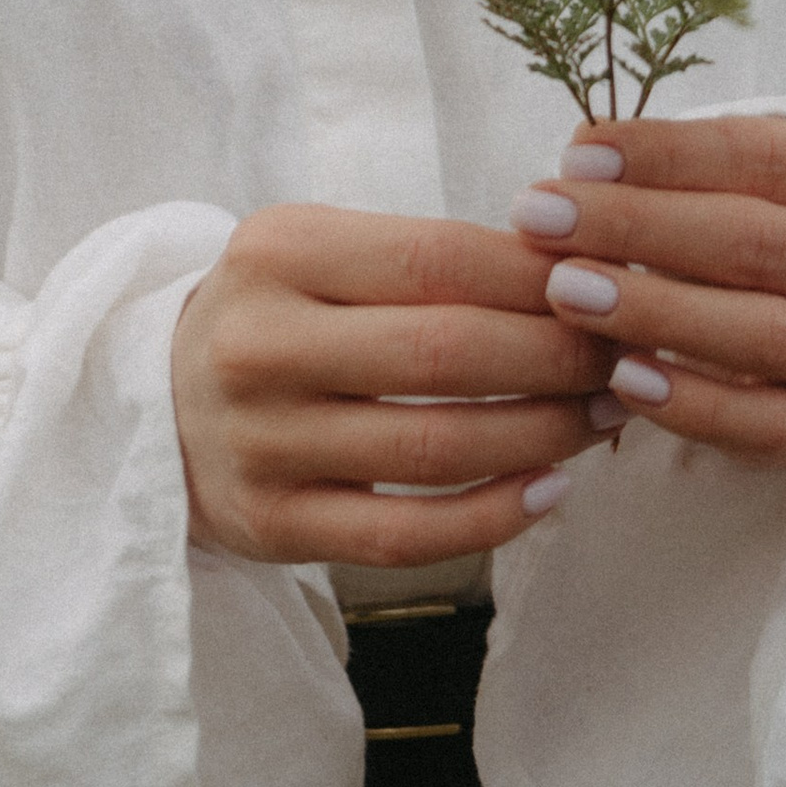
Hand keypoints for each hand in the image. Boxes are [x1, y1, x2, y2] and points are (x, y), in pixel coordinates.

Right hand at [172, 205, 613, 568]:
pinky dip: (494, 517)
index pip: (439, 259)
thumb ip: (431, 256)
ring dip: (546, 434)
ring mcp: (261, 443)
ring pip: (436, 450)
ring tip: (606, 414)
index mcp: (278, 252)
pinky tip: (553, 487)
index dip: (540, 277)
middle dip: (560, 357)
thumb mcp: (326, 251)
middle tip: (627, 356)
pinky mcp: (271, 525)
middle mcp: (259, 346)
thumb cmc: (280, 311)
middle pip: (446, 355)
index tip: (611, 282)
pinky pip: (406, 535)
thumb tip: (578, 267)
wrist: (159, 398)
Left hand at [510, 112, 785, 464]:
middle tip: (540, 216)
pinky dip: (694, 405)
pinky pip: (769, 426)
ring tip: (564, 290)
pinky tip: (622, 378)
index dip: (668, 153)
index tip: (575, 154)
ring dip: (657, 311)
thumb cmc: (768, 230)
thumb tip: (581, 158)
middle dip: (637, 226)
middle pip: (756, 240)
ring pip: (765, 333)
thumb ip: (684, 166)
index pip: (764, 157)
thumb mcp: (748, 179)